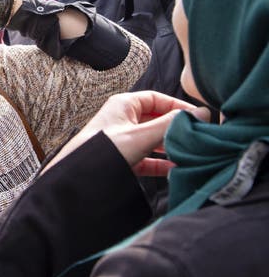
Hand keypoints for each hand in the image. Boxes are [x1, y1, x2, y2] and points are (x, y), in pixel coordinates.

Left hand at [42, 91, 210, 176]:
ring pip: (153, 140)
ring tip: (192, 153)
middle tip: (199, 137)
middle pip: (157, 119)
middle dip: (176, 129)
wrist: (76, 178)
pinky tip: (176, 169)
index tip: (199, 117)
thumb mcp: (141, 136)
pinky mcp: (122, 159)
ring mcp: (123, 140)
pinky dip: (161, 163)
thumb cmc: (102, 151)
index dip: (178, 106)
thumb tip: (201, 114)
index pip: (157, 98)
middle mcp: (123, 119)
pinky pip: (147, 158)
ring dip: (171, 147)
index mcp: (124, 105)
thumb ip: (170, 125)